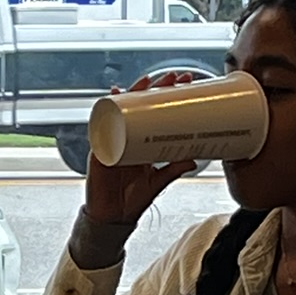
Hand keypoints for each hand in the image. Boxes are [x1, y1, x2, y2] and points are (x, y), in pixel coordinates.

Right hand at [83, 72, 200, 228]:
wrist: (113, 217)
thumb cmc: (131, 198)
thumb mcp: (158, 180)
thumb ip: (174, 169)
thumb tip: (194, 159)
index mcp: (140, 141)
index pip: (154, 112)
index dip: (167, 95)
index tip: (185, 82)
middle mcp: (125, 136)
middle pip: (139, 105)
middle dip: (155, 88)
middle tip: (173, 77)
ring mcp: (111, 140)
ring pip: (121, 109)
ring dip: (133, 93)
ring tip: (147, 82)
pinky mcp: (100, 149)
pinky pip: (103, 126)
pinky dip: (107, 111)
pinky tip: (113, 97)